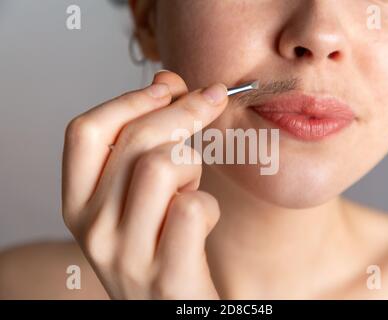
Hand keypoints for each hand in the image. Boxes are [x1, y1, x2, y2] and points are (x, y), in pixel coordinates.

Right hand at [62, 71, 227, 298]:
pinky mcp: (167, 277)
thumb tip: (167, 81)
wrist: (172, 312)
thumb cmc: (158, 245)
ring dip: (193, 165)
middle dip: (184, 111)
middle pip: (134, 141)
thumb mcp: (140, 194)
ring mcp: (127, 255)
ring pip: (163, 166)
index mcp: (76, 205)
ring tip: (193, 186)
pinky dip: (210, 205)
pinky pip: (194, 209)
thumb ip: (147, 138)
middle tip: (213, 100)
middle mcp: (92, 230)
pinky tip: (204, 220)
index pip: (85, 131)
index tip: (168, 87)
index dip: (129, 99)